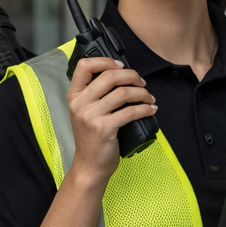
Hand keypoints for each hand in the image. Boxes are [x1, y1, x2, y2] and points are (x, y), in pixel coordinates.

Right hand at [67, 57, 157, 185]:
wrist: (89, 165)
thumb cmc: (92, 138)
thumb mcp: (86, 112)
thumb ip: (96, 94)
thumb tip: (122, 76)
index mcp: (74, 95)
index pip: (84, 66)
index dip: (105, 61)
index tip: (121, 66)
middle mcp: (80, 103)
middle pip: (109, 76)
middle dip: (132, 76)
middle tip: (142, 83)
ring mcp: (91, 116)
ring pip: (123, 93)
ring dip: (142, 93)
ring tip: (149, 98)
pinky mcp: (104, 128)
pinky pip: (130, 112)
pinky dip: (145, 108)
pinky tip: (151, 110)